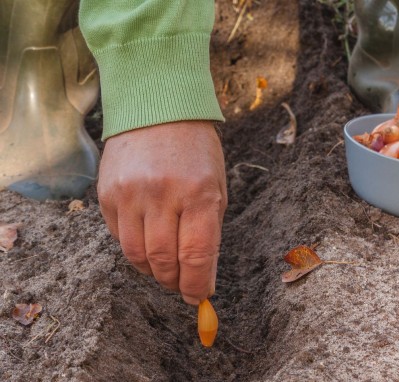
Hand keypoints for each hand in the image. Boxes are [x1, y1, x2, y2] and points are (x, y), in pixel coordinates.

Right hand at [97, 121, 226, 304]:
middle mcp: (162, 194)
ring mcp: (130, 193)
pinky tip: (147, 239)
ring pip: (137, 255)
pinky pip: (119, 237)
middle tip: (181, 283)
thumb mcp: (216, 185)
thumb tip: (201, 274)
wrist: (158, 107)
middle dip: (174, 281)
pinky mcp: (107, 193)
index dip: (197, 284)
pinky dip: (135, 248)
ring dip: (152, 271)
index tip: (198, 296)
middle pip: (163, 261)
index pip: (196, 255)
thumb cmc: (196, 149)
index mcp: (199, 192)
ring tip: (164, 268)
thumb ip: (208, 230)